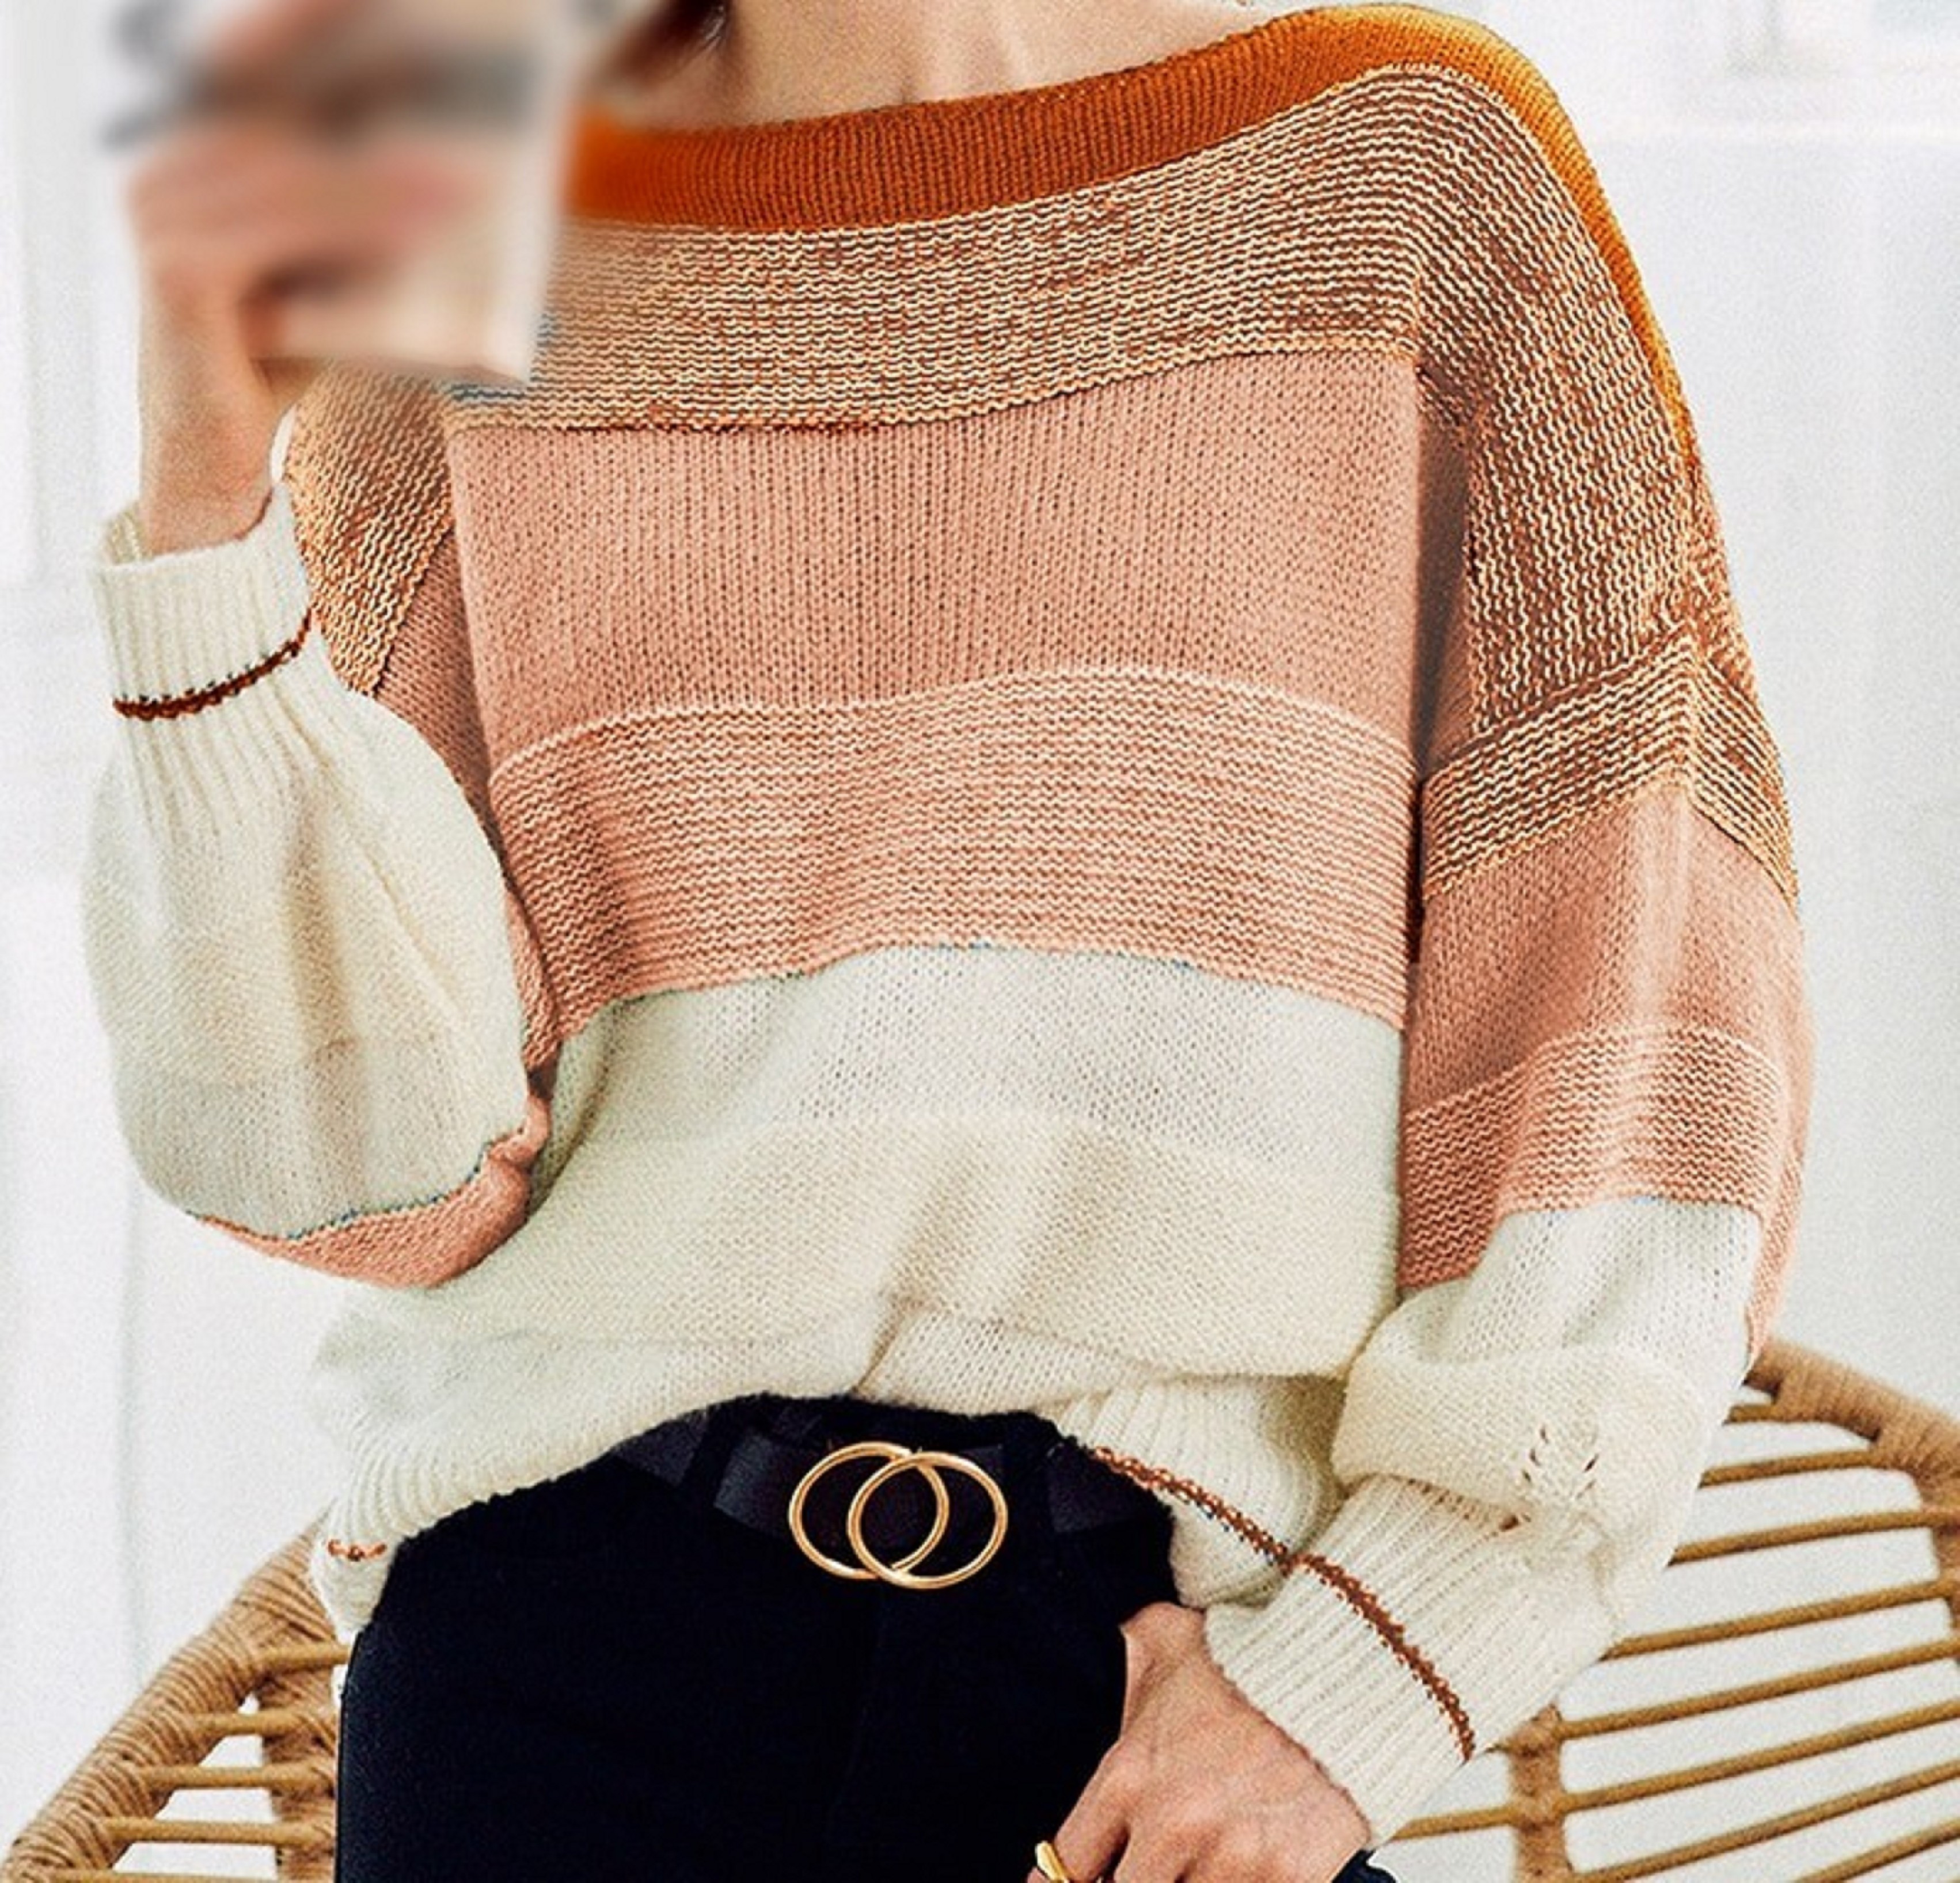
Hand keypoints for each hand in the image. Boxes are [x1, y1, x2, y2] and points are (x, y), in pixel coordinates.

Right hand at [120, 0, 474, 551]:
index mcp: (193, 161)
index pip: (280, 108)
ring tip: (461, 190)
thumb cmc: (274, 361)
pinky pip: (279, 235)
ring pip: (292, 183)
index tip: (436, 76)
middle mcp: (164, 174)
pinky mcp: (179, 271)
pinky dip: (347, 228)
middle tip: (471, 150)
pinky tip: (410, 231)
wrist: (213, 456)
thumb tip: (446, 172)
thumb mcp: (320, 273)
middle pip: (290, 139)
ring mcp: (161, 217)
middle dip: (382, 139)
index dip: (351, 85)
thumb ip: (349, 219)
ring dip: (382, 184)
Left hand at [1027, 1599, 1373, 1882]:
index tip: (1081, 1876)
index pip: (1066, 1865)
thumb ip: (1129, 1664)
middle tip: (1150, 1862)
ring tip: (1195, 1862)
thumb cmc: (1255, 1659)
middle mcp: (1171, 1826)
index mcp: (1128, 1776)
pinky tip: (1239, 1868)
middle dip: (1131, 1882)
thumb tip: (1112, 1652)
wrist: (1348, 1671)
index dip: (1065, 1880)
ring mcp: (1231, 1859)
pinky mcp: (1286, 1879)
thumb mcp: (1168, 1639)